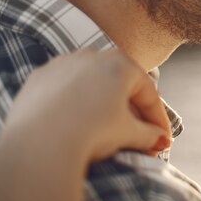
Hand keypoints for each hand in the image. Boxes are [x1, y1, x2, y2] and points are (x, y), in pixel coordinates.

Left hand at [0, 48, 171, 200]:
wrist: (38, 144)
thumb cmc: (91, 132)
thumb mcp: (129, 134)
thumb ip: (149, 134)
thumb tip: (159, 139)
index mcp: (121, 63)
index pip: (149, 93)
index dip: (158, 119)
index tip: (162, 139)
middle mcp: (93, 55)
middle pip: (121, 86)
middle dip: (132, 112)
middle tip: (139, 138)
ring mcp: (63, 63)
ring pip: (92, 84)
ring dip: (103, 104)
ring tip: (106, 130)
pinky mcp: (39, 77)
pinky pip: (65, 89)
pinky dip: (74, 103)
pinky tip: (75, 122)